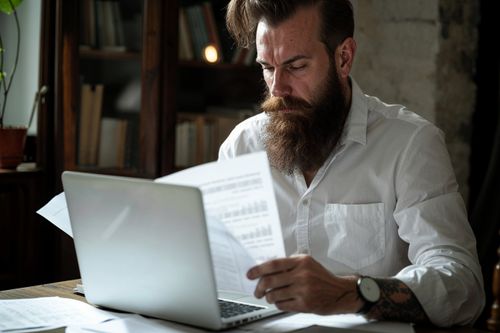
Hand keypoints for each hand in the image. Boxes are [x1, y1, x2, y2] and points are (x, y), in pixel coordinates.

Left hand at [247, 255, 362, 313]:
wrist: (339, 292)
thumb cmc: (321, 278)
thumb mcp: (308, 264)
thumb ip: (289, 265)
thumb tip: (265, 269)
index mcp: (301, 261)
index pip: (273, 264)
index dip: (258, 269)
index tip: (250, 274)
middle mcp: (302, 274)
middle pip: (270, 281)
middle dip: (259, 287)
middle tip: (257, 291)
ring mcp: (303, 290)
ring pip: (274, 294)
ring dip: (268, 297)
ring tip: (270, 296)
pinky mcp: (305, 304)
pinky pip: (282, 305)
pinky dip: (278, 304)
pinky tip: (281, 301)